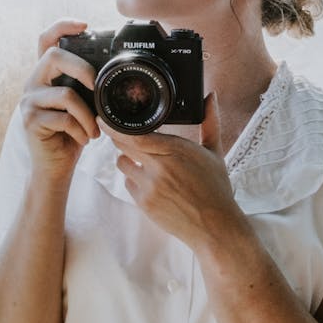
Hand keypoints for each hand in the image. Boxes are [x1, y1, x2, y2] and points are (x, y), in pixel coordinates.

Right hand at [20, 19, 99, 187]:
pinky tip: (84, 139)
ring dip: (88, 115)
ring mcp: (29, 102)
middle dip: (83, 68)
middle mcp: (33, 83)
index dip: (62, 26)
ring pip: (66, 94)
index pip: (46, 39)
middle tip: (97, 86)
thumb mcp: (82, 104)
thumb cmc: (71, 133)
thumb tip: (112, 69)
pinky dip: (82, 130)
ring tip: (94, 130)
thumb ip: (86, 85)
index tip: (84, 24)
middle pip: (53, 56)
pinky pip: (64, 118)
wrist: (55, 167)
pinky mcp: (30, 121)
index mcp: (46, 74)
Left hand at [97, 92, 237, 249]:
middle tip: (114, 131)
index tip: (107, 117)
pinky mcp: (144, 204)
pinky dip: (134, 180)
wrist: (215, 227)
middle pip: (123, 145)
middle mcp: (160, 166)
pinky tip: (148, 181)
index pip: (137, 134)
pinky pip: (128, 184)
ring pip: (122, 163)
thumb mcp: (215, 152)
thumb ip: (210, 122)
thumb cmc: (216, 188)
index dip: (118, 126)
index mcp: (176, 149)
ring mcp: (150, 186)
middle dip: (118, 137)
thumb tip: (210, 96)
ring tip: (140, 160)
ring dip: (127, 159)